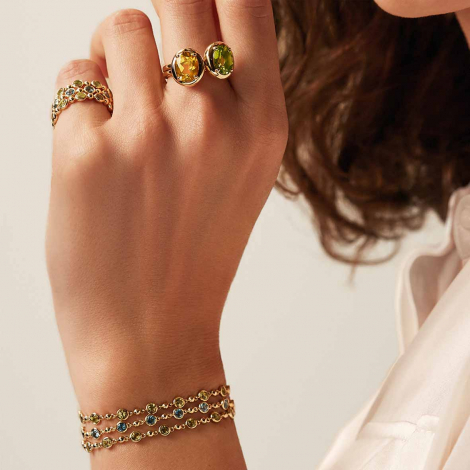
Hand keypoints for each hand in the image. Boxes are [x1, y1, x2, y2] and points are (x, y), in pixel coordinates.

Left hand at [46, 0, 286, 425]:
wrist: (152, 334)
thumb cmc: (196, 255)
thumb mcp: (242, 173)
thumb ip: (230, 100)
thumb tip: (188, 33)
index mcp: (263, 125)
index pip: (245, 1)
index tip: (194, 0)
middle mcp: (214, 119)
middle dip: (163, 13)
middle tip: (151, 56)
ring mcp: (150, 133)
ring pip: (117, 29)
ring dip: (114, 63)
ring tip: (124, 122)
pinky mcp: (87, 151)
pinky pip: (74, 79)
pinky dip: (80, 107)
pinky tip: (96, 158)